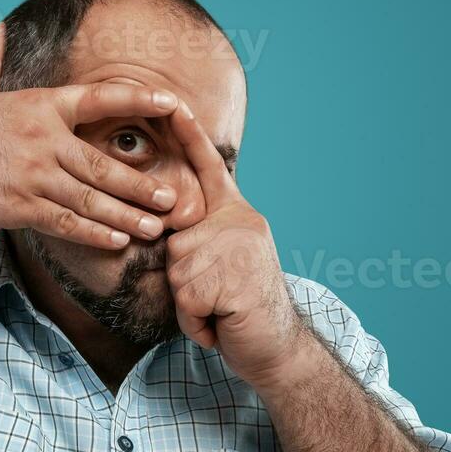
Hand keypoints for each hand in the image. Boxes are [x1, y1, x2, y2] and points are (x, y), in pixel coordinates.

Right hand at [0, 23, 179, 249]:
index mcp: (39, 106)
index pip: (100, 98)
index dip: (140, 100)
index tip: (174, 105)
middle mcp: (42, 137)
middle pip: (104, 165)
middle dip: (143, 185)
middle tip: (175, 199)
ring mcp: (31, 173)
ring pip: (91, 200)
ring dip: (127, 216)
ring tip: (155, 227)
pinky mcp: (16, 205)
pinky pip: (65, 223)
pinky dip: (93, 234)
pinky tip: (117, 242)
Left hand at [164, 102, 308, 386]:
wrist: (278, 349)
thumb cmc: (242, 309)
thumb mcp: (226, 262)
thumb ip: (206, 236)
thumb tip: (172, 228)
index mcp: (238, 216)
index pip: (211, 170)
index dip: (190, 136)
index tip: (173, 103)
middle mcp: (241, 225)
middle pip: (174, 241)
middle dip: (184, 281)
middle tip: (217, 299)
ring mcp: (238, 251)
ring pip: (178, 273)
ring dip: (190, 305)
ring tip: (220, 311)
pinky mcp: (230, 282)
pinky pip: (185, 300)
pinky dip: (196, 323)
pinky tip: (221, 324)